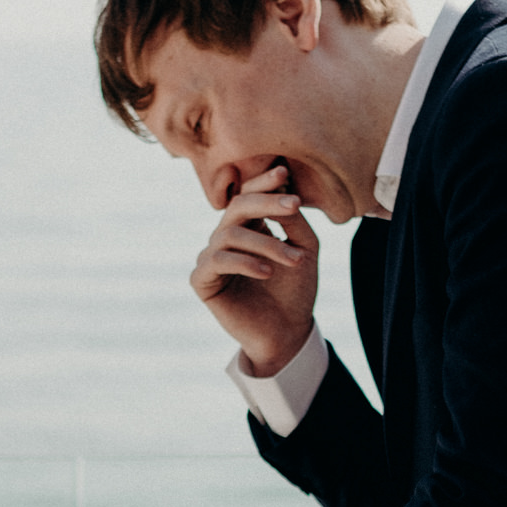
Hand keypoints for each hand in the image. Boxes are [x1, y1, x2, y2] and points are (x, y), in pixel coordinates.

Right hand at [190, 163, 317, 377]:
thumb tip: (283, 192)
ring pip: (230, 234)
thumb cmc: (296, 290)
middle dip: (266, 202)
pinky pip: (217, 260)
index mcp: (248, 226)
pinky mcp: (202, 281)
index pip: (248, 194)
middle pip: (237, 206)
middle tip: (294, 206)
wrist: (287, 333)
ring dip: (266, 242)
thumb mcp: (304, 248)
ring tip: (293, 259)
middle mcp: (225, 238)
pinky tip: (267, 272)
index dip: (263, 182)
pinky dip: (244, 262)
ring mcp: (211, 257)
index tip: (283, 172)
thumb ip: (294, 221)